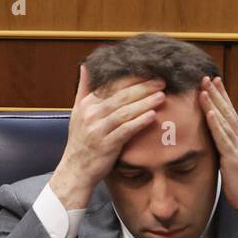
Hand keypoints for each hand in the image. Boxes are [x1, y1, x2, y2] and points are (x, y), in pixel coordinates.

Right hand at [47, 68, 167, 209]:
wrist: (76, 171)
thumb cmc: (81, 142)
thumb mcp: (77, 113)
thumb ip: (83, 89)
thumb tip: (86, 66)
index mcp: (87, 104)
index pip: (112, 85)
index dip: (132, 78)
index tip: (149, 72)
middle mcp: (91, 115)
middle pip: (122, 96)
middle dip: (143, 88)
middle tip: (161, 82)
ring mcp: (98, 130)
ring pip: (125, 112)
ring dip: (145, 103)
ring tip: (161, 96)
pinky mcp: (107, 145)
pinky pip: (126, 130)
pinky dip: (139, 122)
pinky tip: (152, 116)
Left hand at [198, 75, 237, 227]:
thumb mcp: (230, 160)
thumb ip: (224, 147)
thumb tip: (214, 140)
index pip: (228, 112)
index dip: (221, 96)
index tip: (213, 82)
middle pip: (226, 110)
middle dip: (216, 92)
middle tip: (207, 76)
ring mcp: (236, 145)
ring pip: (223, 119)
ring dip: (213, 102)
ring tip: (204, 87)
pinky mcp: (231, 156)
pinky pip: (222, 136)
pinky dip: (215, 123)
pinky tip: (209, 111)